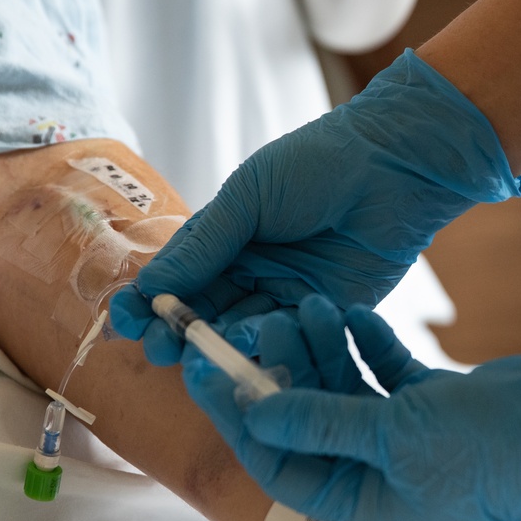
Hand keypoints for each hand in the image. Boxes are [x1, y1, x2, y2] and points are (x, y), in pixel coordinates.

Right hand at [109, 49, 520, 365]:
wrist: (393, 165)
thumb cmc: (318, 164)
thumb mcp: (249, 196)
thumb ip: (205, 244)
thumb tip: (150, 287)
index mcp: (227, 237)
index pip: (179, 278)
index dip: (152, 301)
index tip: (126, 321)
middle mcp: (254, 270)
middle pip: (206, 312)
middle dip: (179, 332)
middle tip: (159, 351)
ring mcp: (289, 293)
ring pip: (242, 329)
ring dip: (218, 344)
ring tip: (195, 355)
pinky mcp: (326, 312)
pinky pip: (288, 336)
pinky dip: (265, 345)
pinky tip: (245, 350)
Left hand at [183, 294, 520, 520]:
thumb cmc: (487, 453)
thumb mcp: (392, 438)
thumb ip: (321, 420)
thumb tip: (254, 409)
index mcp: (361, 501)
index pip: (279, 458)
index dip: (241, 413)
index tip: (209, 367)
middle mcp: (376, 471)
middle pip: (309, 418)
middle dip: (284, 369)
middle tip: (263, 318)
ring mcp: (403, 435)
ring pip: (344, 388)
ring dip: (325, 349)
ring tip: (310, 303)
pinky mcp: (429, 402)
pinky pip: (383, 370)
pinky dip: (368, 343)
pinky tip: (356, 312)